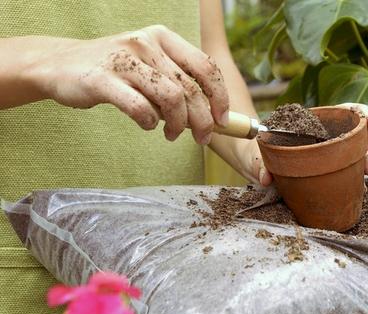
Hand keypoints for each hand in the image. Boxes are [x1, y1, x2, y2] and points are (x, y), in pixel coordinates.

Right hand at [28, 25, 228, 143]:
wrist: (61, 65)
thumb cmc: (115, 72)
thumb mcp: (150, 66)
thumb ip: (178, 82)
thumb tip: (212, 115)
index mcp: (163, 37)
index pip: (205, 67)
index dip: (220, 97)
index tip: (223, 120)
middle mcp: (146, 43)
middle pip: (191, 88)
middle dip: (203, 120)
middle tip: (202, 137)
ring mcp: (124, 60)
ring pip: (171, 98)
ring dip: (178, 124)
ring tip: (172, 134)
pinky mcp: (103, 79)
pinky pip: (140, 108)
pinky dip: (149, 122)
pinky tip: (147, 125)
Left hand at [248, 103, 367, 185]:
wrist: (254, 167)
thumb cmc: (256, 153)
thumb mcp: (255, 156)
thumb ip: (259, 165)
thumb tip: (265, 178)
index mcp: (309, 124)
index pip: (339, 112)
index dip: (357, 112)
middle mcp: (321, 137)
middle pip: (352, 131)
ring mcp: (325, 155)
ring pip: (352, 152)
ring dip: (365, 158)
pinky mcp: (325, 172)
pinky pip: (345, 172)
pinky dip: (356, 177)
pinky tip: (362, 185)